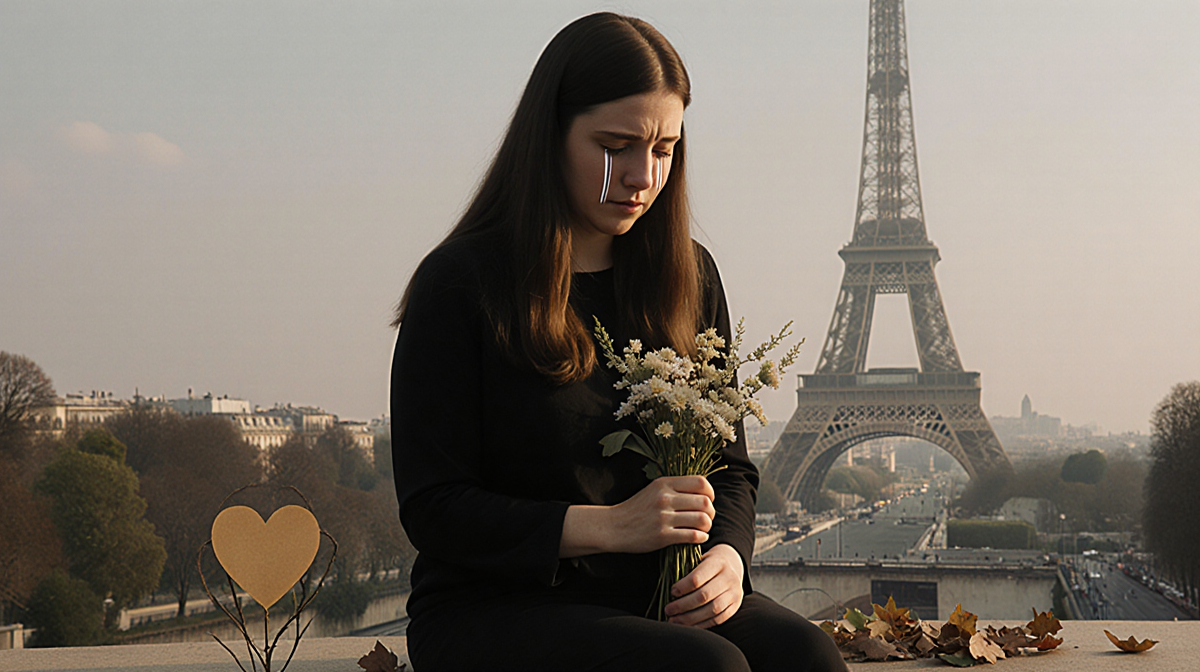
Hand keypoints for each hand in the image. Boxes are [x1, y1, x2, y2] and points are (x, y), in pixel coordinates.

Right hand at [561, 476, 714, 557]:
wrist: (614, 526)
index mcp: (664, 483)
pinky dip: (701, 537)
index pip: (700, 483)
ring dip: (707, 526)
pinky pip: (693, 535)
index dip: (710, 493)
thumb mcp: (653, 490)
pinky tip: (697, 537)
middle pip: (705, 502)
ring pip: (702, 519)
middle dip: (711, 512)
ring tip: (703, 529)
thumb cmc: (636, 508)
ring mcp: (663, 517)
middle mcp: (664, 498)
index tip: (708, 501)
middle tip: (707, 518)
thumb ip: (675, 488)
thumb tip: (703, 493)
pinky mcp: (662, 535)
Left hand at [664, 544, 743, 628]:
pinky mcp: (735, 606)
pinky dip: (701, 624)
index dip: (682, 587)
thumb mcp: (699, 559)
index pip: (698, 578)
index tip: (671, 592)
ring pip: (712, 610)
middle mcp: (729, 578)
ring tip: (675, 620)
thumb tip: (670, 591)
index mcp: (717, 563)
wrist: (732, 565)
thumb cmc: (708, 563)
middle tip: (668, 610)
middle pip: (704, 596)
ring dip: (690, 618)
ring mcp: (735, 593)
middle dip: (683, 605)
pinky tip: (688, 625)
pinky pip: (718, 619)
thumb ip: (688, 571)